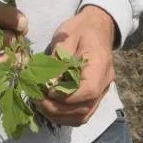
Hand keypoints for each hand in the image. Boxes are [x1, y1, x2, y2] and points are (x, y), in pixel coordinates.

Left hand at [36, 6, 115, 126]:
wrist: (97, 27)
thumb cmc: (80, 29)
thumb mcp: (65, 39)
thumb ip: (57, 63)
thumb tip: (46, 85)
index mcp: (100, 63)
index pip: (89, 90)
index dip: (66, 96)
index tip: (48, 90)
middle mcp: (105, 81)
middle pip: (84, 108)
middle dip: (58, 109)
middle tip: (38, 99)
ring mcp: (102, 91)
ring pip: (83, 115)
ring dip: (60, 116)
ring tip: (42, 105)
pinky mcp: (95, 95)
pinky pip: (83, 113)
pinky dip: (66, 115)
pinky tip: (51, 107)